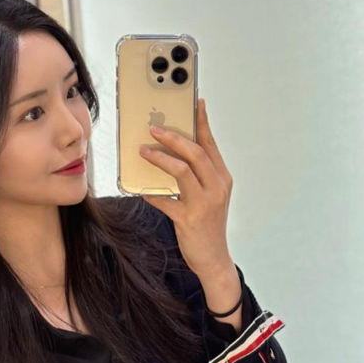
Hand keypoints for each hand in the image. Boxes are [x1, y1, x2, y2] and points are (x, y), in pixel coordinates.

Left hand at [139, 98, 233, 278]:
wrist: (213, 259)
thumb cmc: (207, 226)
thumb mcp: (209, 198)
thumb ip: (196, 178)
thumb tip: (171, 157)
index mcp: (222, 179)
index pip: (210, 145)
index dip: (202, 122)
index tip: (194, 103)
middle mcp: (216, 188)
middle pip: (196, 153)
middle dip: (174, 137)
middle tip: (154, 128)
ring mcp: (204, 204)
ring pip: (182, 171)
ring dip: (160, 158)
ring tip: (143, 151)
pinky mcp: (189, 220)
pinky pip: (166, 201)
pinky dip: (152, 194)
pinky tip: (141, 190)